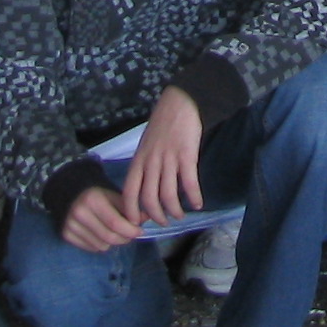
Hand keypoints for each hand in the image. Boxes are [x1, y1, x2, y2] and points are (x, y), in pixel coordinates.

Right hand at [60, 184, 144, 252]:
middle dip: (125, 238)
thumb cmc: (96, 194)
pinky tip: (99, 233)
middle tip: (130, 234)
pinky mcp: (66, 235)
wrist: (69, 193)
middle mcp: (80, 213)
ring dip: (112, 242)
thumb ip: (129, 208)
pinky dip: (100, 244)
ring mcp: (71, 226)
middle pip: (109, 238)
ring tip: (112, 231)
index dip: (131, 230)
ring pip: (102, 246)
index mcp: (93, 200)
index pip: (116, 223)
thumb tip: (146, 219)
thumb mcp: (113, 196)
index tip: (140, 230)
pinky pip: (92, 248)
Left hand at [121, 86, 205, 228]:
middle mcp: (151, 162)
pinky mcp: (186, 156)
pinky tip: (197, 204)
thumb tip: (146, 188)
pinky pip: (189, 183)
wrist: (180, 103)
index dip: (132, 211)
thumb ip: (144, 165)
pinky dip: (193, 197)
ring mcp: (168, 159)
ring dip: (174, 210)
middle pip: (148, 198)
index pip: (129, 192)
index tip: (138, 223)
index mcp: (138, 160)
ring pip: (167, 195)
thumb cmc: (163, 124)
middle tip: (163, 222)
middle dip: (155, 216)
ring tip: (180, 215)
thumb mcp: (146, 145)